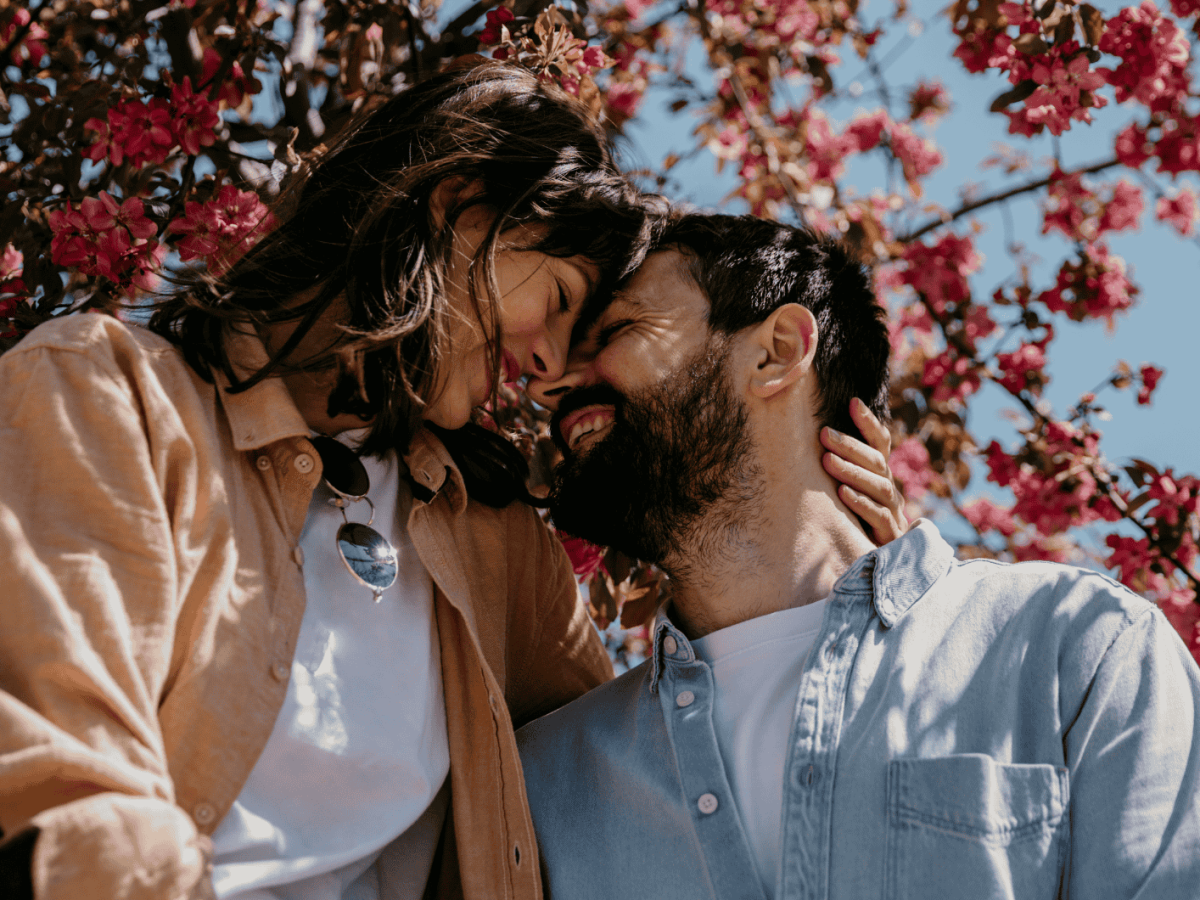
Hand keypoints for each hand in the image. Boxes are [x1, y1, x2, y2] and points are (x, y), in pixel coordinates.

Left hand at [820, 398, 908, 545]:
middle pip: (876, 461)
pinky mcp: (889, 534)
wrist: (879, 559)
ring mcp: (892, 510)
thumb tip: (810, 438)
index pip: (880, 442)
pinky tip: (843, 494)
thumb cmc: (856, 518)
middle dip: (850, 446)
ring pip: (879, 485)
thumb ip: (838, 466)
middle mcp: (888, 488)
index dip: (868, 422)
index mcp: (879, 473)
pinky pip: (878, 515)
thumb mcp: (848, 488)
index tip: (853, 401)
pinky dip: (861, 503)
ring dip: (853, 472)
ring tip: (828, 461)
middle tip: (823, 433)